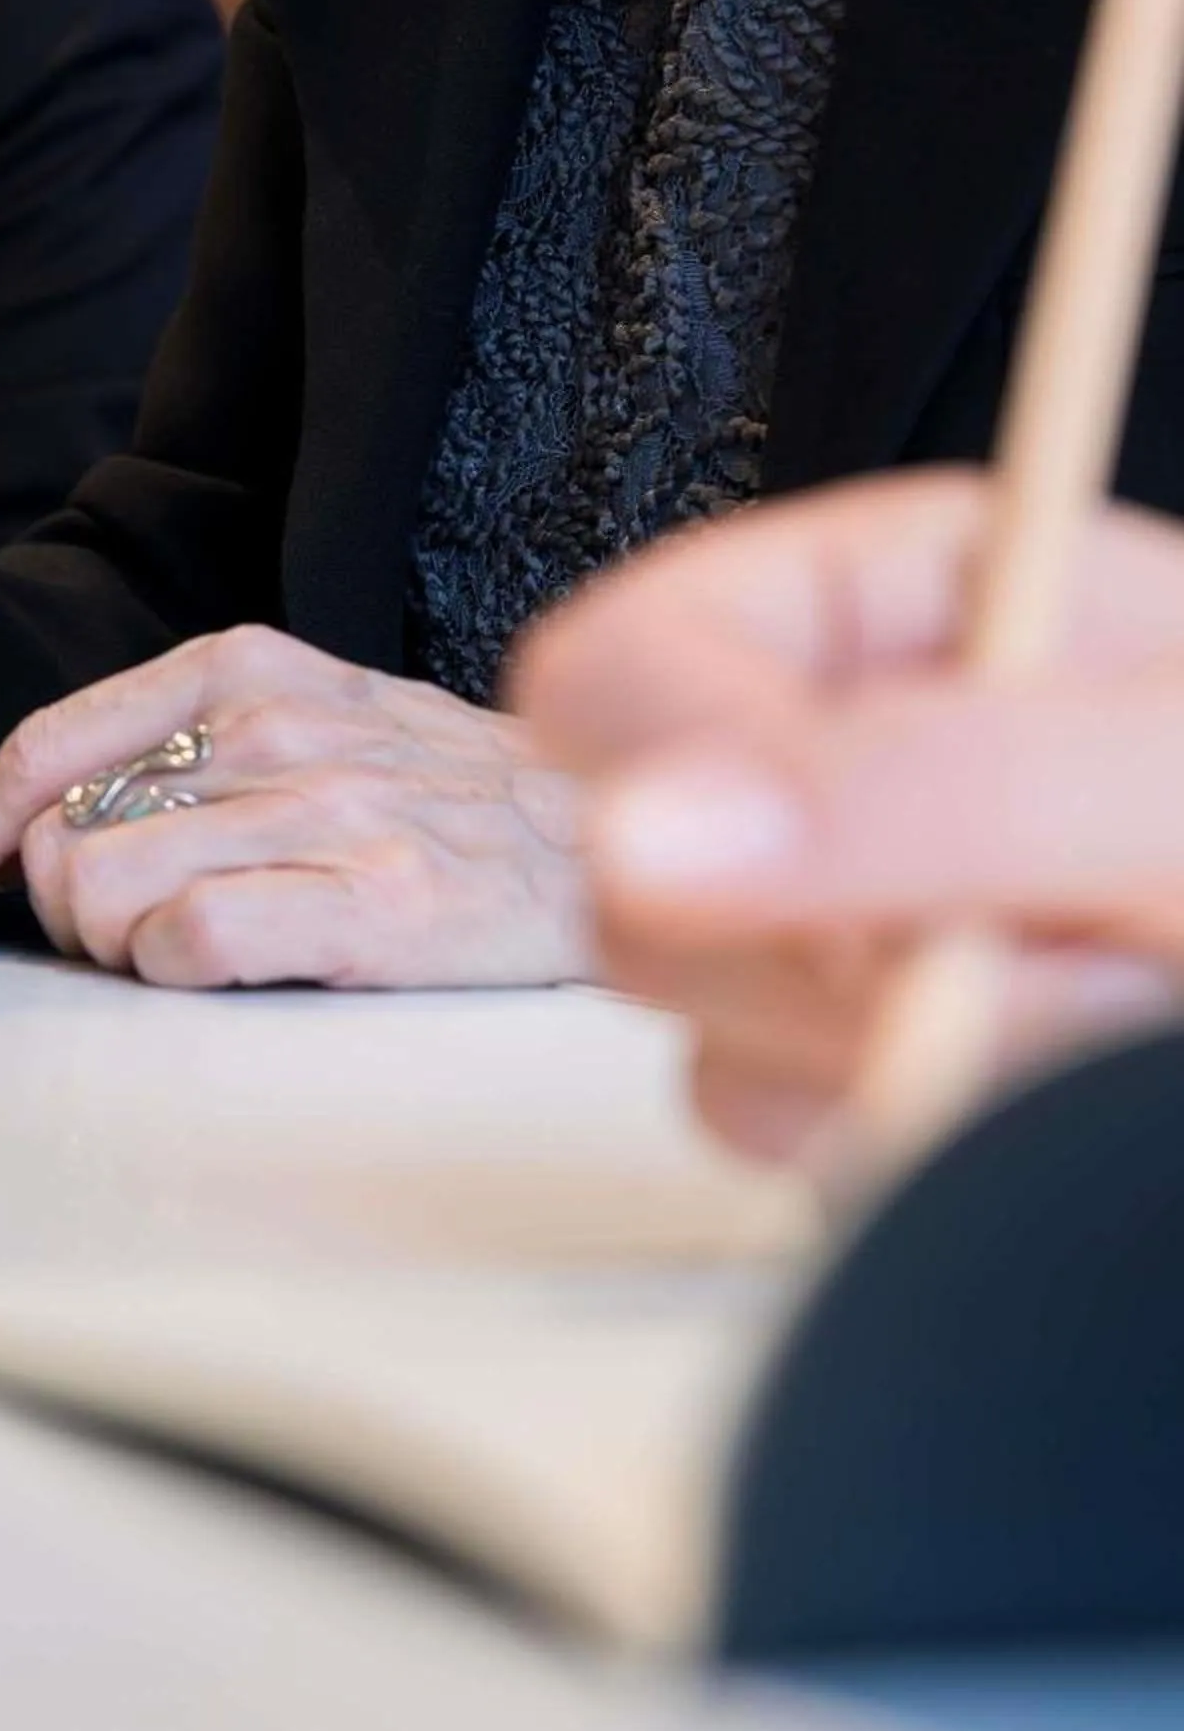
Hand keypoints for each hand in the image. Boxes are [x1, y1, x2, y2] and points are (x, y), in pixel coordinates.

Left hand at [0, 624, 588, 988]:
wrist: (626, 840)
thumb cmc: (455, 800)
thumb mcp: (313, 723)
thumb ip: (181, 752)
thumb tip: (32, 822)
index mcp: (248, 672)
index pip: (53, 745)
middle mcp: (280, 728)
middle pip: (61, 836)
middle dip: (65, 905)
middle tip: (132, 929)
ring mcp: (331, 812)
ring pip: (104, 889)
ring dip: (115, 945)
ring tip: (191, 948)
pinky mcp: (376, 901)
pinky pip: (189, 941)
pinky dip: (177, 970)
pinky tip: (234, 967)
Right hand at [511, 471, 1183, 1163]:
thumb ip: (939, 792)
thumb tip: (639, 836)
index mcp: (909, 599)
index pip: (619, 674)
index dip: (692, 790)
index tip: (857, 882)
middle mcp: (849, 748)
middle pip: (630, 861)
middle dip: (835, 948)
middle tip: (1042, 953)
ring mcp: (843, 912)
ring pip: (699, 1012)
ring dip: (902, 1051)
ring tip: (1112, 1010)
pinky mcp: (859, 1057)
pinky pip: (762, 1123)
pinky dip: (902, 1131)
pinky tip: (1051, 1091)